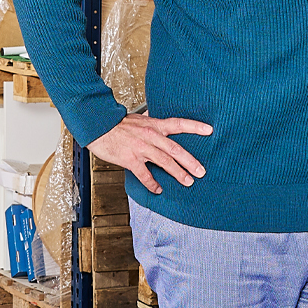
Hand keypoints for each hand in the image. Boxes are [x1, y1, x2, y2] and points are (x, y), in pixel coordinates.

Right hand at [90, 115, 212, 194]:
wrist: (97, 126)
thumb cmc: (116, 123)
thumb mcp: (137, 118)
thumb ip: (149, 121)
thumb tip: (155, 117)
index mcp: (154, 125)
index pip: (178, 124)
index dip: (195, 126)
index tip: (209, 130)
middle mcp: (150, 136)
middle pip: (175, 149)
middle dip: (190, 161)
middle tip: (201, 171)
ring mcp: (141, 148)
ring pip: (164, 162)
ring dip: (178, 173)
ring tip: (188, 181)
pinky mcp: (130, 159)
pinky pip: (144, 174)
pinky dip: (152, 183)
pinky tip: (158, 189)